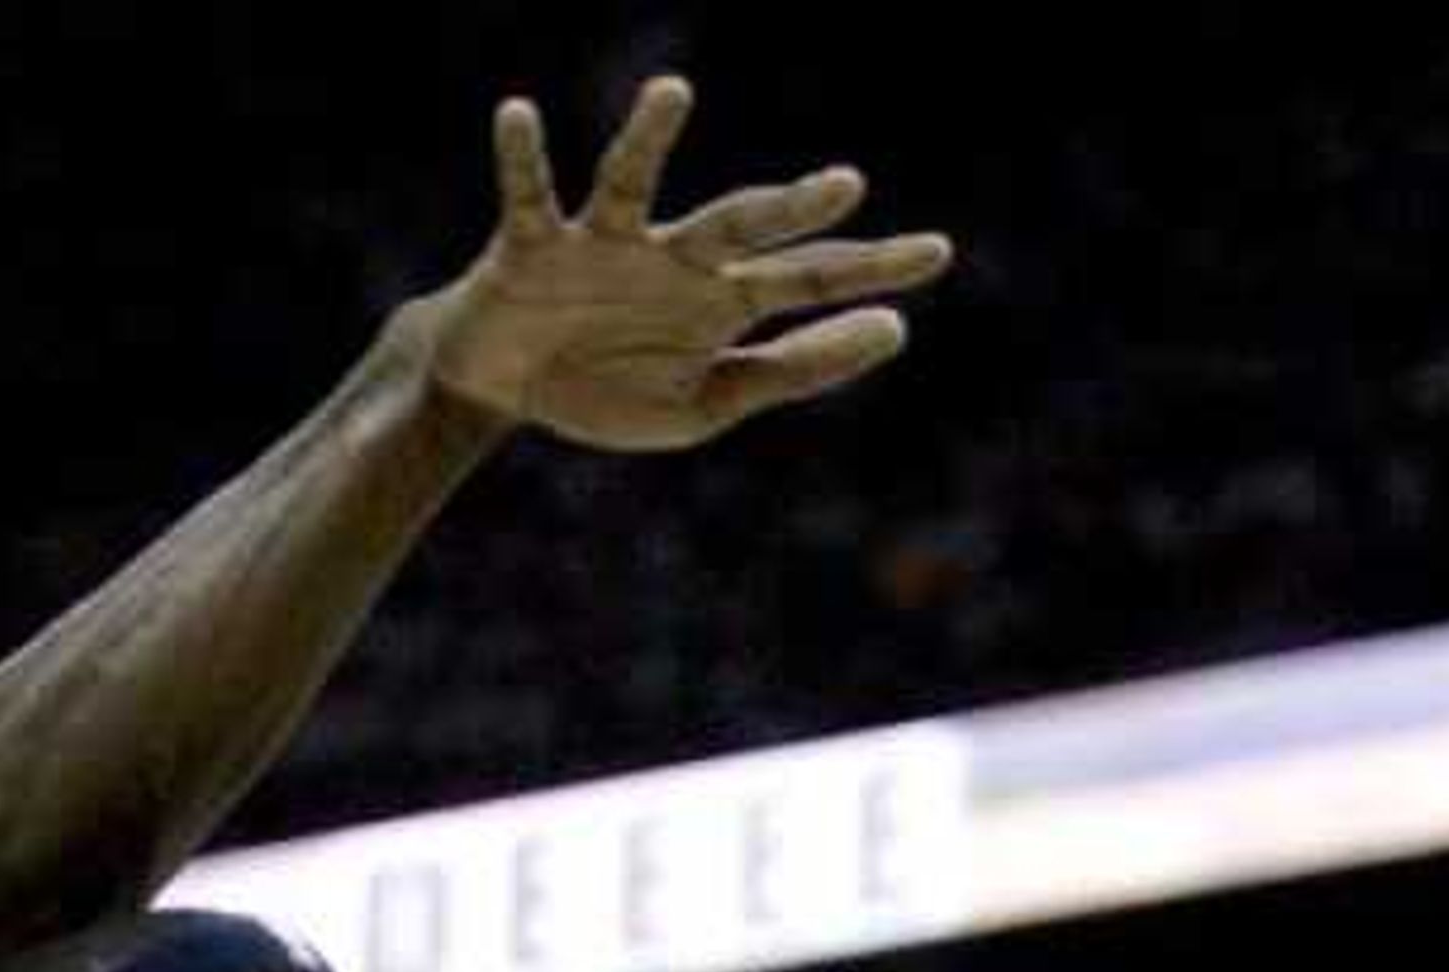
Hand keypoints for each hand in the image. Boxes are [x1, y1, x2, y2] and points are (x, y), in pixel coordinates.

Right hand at [421, 77, 949, 451]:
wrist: (511, 387)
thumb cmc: (611, 388)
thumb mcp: (709, 403)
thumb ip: (794, 371)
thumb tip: (896, 331)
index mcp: (717, 301)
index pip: (807, 281)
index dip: (869, 270)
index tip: (937, 254)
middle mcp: (671, 259)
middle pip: (739, 225)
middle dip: (787, 209)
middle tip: (845, 186)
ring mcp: (603, 245)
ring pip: (630, 182)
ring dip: (647, 138)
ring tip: (671, 92)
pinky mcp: (534, 244)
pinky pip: (529, 192)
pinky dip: (521, 154)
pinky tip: (518, 112)